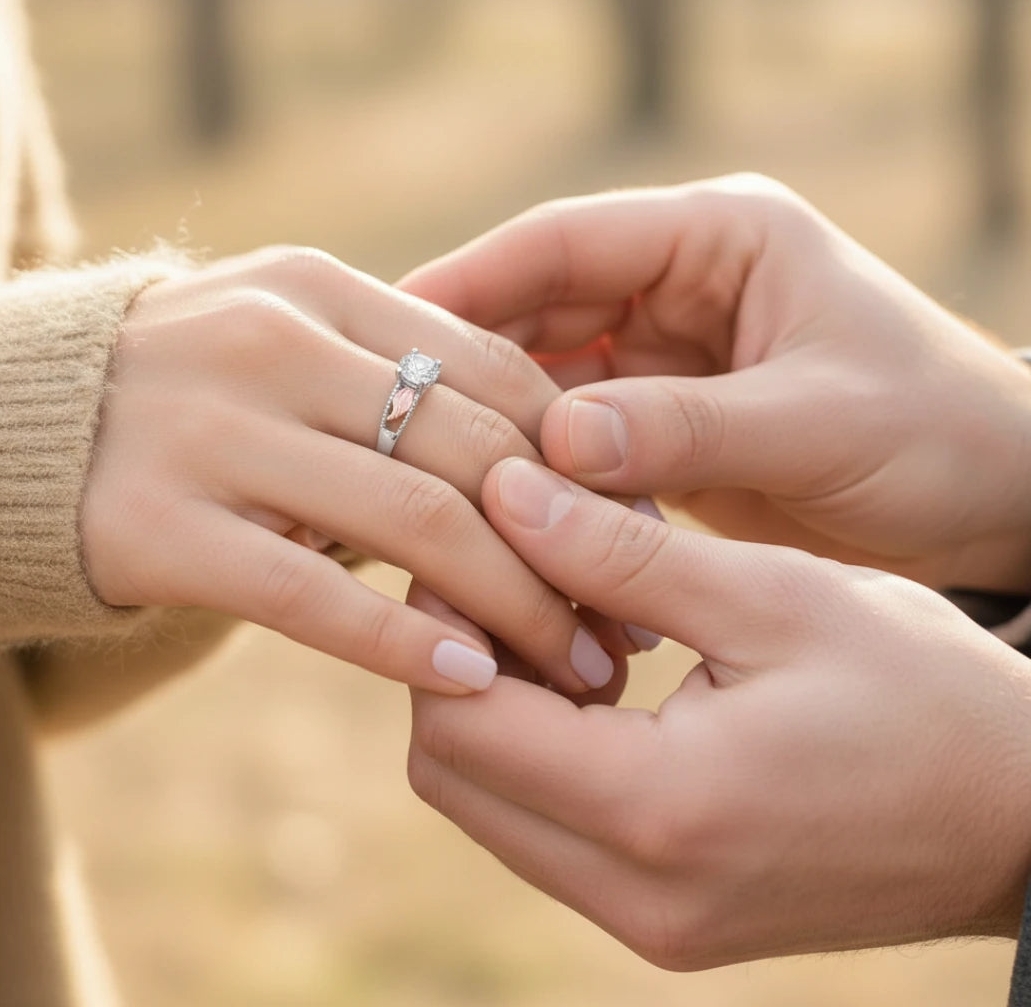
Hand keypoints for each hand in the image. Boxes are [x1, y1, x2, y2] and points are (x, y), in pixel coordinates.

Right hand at [81, 247, 618, 694]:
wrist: (8, 432)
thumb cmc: (192, 401)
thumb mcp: (291, 353)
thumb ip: (399, 382)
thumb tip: (548, 458)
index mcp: (322, 289)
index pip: (495, 368)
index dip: (583, 457)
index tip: (635, 531)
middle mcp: (273, 342)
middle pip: (473, 446)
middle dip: (573, 542)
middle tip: (625, 621)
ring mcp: (212, 431)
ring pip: (413, 520)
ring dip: (514, 605)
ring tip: (576, 668)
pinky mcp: (158, 527)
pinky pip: (311, 594)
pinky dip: (403, 637)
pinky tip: (470, 678)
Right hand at [400, 175, 1030, 590]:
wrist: (995, 499)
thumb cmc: (937, 437)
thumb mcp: (819, 424)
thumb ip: (688, 430)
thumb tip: (556, 447)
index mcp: (722, 238)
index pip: (566, 241)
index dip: (472, 280)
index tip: (393, 329)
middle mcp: (683, 284)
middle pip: (541, 307)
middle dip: (471, 362)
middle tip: (391, 415)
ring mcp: (667, 354)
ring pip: (550, 377)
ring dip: (501, 425)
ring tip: (429, 471)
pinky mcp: (665, 419)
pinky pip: (580, 437)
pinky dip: (543, 471)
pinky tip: (499, 509)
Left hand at [408, 460, 1030, 966]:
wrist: (1021, 818)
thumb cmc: (923, 693)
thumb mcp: (775, 598)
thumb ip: (622, 554)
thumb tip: (505, 494)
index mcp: (661, 809)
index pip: (460, 721)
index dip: (443, 623)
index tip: (477, 542)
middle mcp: (635, 893)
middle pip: (452, 774)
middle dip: (457, 664)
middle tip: (514, 573)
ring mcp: (648, 921)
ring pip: (489, 806)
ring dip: (497, 707)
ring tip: (564, 617)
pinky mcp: (665, 921)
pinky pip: (547, 832)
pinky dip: (541, 752)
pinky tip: (600, 678)